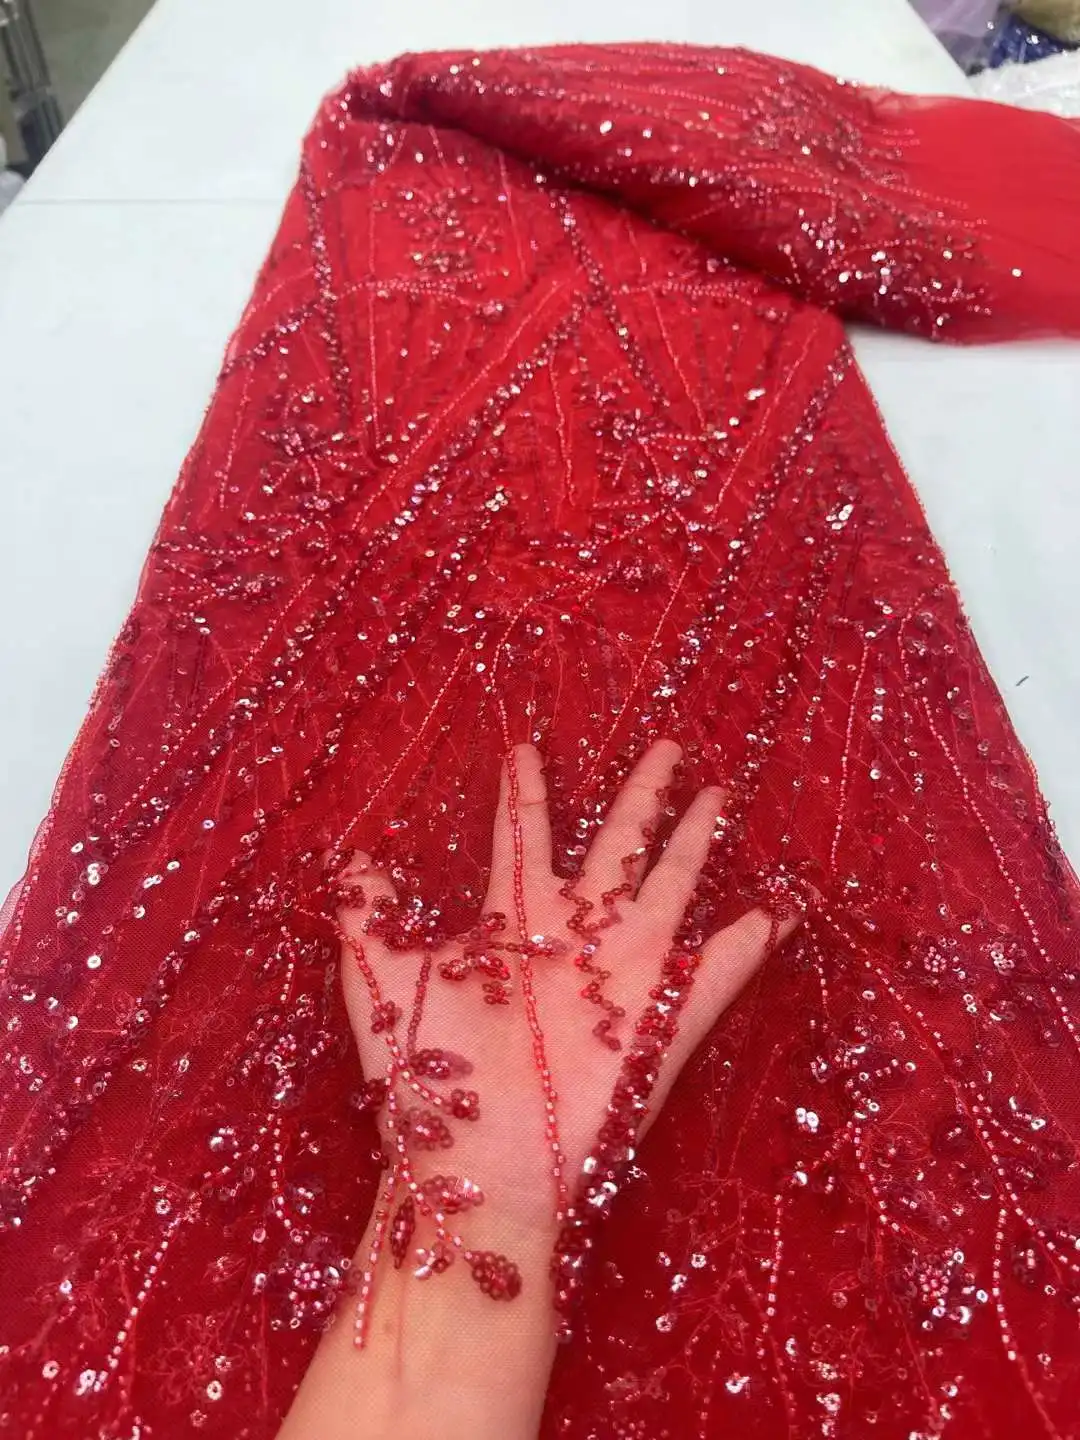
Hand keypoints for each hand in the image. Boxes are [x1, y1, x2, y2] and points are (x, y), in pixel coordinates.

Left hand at [335, 740, 803, 1301]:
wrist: (480, 1167)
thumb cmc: (430, 1080)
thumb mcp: (382, 984)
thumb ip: (369, 918)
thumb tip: (351, 859)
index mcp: (512, 921)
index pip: (523, 837)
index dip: (526, 793)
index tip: (526, 746)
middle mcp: (574, 937)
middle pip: (616, 847)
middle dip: (640, 797)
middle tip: (664, 746)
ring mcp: (622, 975)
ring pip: (669, 888)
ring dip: (694, 843)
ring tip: (718, 795)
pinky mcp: (661, 1023)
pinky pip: (715, 976)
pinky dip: (748, 946)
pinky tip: (777, 912)